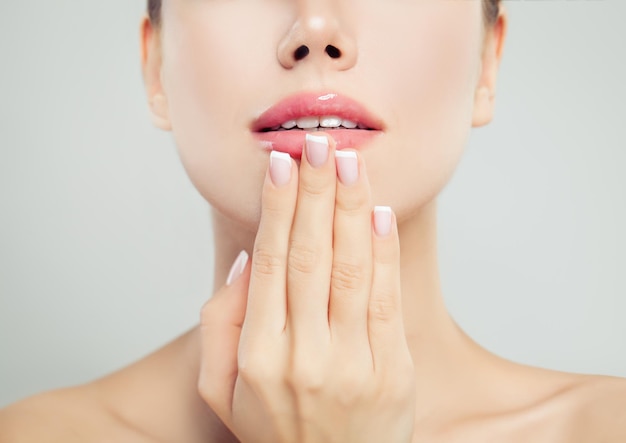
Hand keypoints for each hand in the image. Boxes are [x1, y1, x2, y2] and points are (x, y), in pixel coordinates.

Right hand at [199, 133, 415, 442]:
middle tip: (317, 144)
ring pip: (349, 269)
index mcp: (256, 354)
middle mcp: (302, 354)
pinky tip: (377, 213)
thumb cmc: (274, 429)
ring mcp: (351, 363)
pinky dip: (383, 252)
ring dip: (349, 208)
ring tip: (348, 161)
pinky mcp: (391, 370)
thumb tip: (249, 258)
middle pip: (309, 255)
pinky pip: (385, 300)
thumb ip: (220, 325)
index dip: (276, 207)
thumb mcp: (222, 389)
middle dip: (314, 192)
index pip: (269, 262)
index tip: (281, 163)